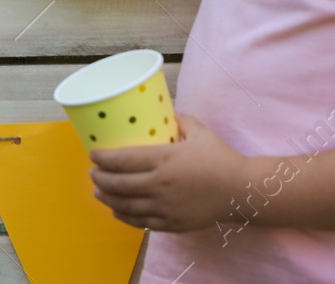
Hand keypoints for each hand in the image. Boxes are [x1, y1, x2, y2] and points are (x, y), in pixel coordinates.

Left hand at [90, 116, 247, 232]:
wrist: (241, 191)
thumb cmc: (220, 158)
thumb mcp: (199, 131)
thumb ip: (179, 119)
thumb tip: (165, 111)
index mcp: (164, 159)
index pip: (123, 160)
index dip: (103, 158)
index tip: (93, 155)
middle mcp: (160, 184)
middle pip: (118, 184)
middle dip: (100, 179)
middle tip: (92, 173)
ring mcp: (164, 207)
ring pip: (125, 205)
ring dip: (107, 199)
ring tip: (98, 192)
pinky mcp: (171, 223)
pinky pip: (140, 222)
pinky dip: (124, 216)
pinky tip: (117, 211)